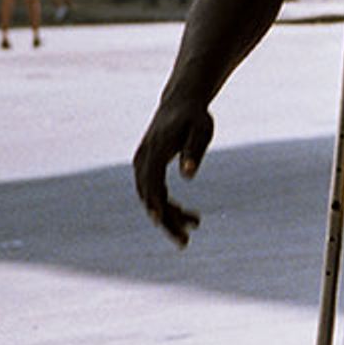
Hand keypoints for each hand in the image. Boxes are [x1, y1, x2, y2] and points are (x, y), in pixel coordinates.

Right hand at [132, 96, 212, 243]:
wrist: (180, 102)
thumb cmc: (195, 116)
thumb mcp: (201, 129)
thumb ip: (194, 150)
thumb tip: (189, 175)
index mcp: (155, 150)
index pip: (151, 182)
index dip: (155, 203)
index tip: (160, 223)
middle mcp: (143, 158)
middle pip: (148, 195)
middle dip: (165, 220)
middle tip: (185, 242)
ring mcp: (142, 163)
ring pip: (149, 197)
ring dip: (168, 216)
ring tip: (195, 225)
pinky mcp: (146, 166)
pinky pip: (153, 192)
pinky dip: (167, 205)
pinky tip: (186, 214)